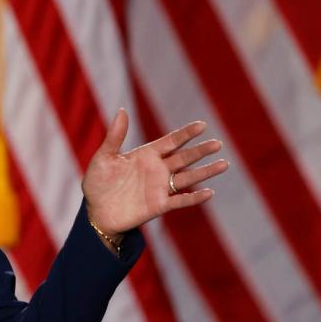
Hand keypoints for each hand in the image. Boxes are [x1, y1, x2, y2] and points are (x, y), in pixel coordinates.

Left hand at [82, 109, 227, 236]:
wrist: (96, 211)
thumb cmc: (98, 182)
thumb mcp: (104, 157)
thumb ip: (115, 136)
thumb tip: (122, 110)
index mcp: (146, 155)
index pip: (171, 141)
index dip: (186, 134)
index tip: (202, 125)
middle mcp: (157, 170)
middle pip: (184, 158)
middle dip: (201, 151)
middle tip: (218, 143)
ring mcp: (160, 188)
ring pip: (188, 178)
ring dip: (205, 172)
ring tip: (224, 164)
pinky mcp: (159, 205)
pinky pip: (180, 200)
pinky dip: (194, 198)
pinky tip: (209, 192)